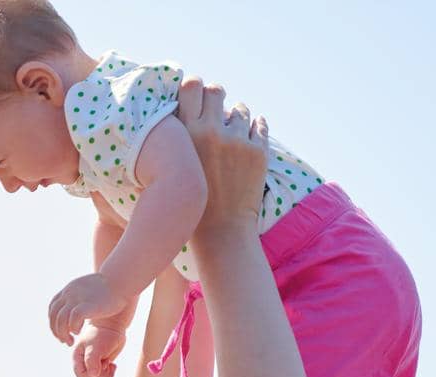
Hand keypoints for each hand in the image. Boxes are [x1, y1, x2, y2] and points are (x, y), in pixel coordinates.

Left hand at [48, 272, 128, 344]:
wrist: (120, 281)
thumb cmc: (109, 288)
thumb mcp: (89, 289)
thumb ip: (81, 297)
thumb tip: (78, 306)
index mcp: (69, 289)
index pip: (53, 308)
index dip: (54, 322)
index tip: (60, 332)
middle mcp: (69, 293)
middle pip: (54, 315)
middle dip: (56, 331)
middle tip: (64, 341)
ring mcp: (77, 298)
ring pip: (60, 319)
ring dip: (62, 333)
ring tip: (70, 341)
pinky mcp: (86, 305)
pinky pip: (72, 320)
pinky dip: (73, 328)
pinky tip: (78, 332)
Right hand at [72, 323, 124, 376]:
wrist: (112, 326)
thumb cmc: (103, 334)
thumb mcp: (96, 346)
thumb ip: (92, 360)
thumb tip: (93, 375)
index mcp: (77, 357)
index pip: (81, 375)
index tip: (105, 372)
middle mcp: (83, 362)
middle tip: (111, 371)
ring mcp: (92, 364)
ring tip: (113, 367)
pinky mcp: (100, 365)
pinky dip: (110, 376)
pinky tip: (114, 367)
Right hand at [173, 78, 267, 235]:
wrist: (220, 231)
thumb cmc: (190, 200)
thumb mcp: (176, 165)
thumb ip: (180, 136)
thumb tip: (187, 106)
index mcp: (185, 134)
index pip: (191, 86)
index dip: (195, 86)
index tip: (196, 94)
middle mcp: (210, 131)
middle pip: (216, 90)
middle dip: (217, 96)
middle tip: (217, 108)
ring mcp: (237, 140)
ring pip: (240, 109)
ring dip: (237, 116)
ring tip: (233, 133)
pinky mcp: (258, 150)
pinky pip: (259, 124)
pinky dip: (255, 128)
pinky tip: (249, 138)